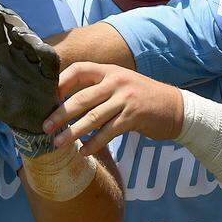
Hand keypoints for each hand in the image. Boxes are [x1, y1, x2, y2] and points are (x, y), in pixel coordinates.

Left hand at [0, 0, 60, 153]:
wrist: (25, 120)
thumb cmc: (3, 101)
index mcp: (2, 51)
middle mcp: (19, 51)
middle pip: (14, 29)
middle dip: (7, 18)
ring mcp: (34, 61)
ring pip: (32, 42)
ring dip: (25, 35)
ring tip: (15, 30)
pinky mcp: (48, 73)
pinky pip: (48, 59)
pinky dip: (42, 52)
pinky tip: (36, 47)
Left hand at [42, 63, 183, 156]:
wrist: (177, 108)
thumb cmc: (141, 97)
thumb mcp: (120, 83)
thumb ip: (98, 87)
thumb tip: (64, 100)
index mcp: (109, 71)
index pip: (79, 70)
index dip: (60, 82)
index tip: (46, 97)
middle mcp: (116, 81)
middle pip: (81, 97)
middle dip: (60, 113)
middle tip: (44, 126)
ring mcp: (125, 99)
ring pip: (93, 117)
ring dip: (73, 132)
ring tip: (58, 143)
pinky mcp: (134, 117)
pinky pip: (108, 132)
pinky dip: (94, 143)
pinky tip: (84, 151)